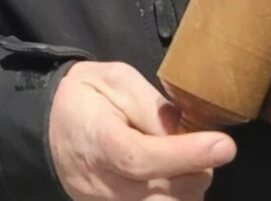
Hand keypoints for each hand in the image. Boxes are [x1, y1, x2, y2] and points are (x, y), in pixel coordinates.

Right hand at [50, 61, 235, 200]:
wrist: (46, 125)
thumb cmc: (87, 96)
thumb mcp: (116, 80)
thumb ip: (151, 105)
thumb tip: (181, 129)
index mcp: (97, 141)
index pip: (142, 158)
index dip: (186, 155)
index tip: (224, 145)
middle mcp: (98, 182)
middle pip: (155, 197)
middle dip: (196, 175)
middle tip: (212, 150)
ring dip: (188, 192)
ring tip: (196, 164)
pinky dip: (173, 200)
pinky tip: (181, 181)